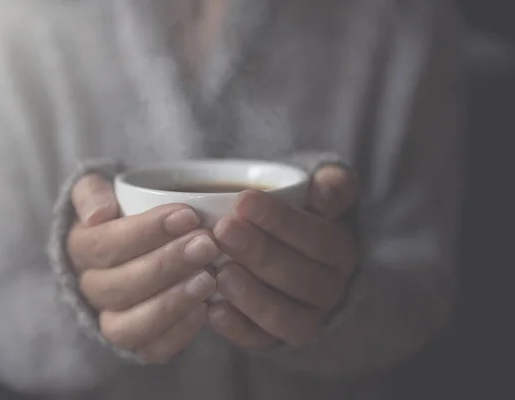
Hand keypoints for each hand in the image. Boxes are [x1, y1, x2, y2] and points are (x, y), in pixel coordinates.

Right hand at [67, 174, 219, 362]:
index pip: (103, 244)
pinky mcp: (139, 343)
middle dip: (166, 264)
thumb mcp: (103, 191)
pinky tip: (206, 307)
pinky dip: (179, 332)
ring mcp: (112, 320)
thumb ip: (92, 192)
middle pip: (119, 286)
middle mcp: (91, 289)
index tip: (188, 214)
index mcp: (80, 248)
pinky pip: (153, 349)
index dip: (146, 231)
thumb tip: (98, 214)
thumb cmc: (127, 215)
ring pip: (129, 326)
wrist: (140, 245)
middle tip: (206, 244)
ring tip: (208, 278)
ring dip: (171, 302)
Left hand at [208, 165, 358, 348]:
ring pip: (287, 318)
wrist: (282, 255)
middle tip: (223, 231)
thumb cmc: (295, 219)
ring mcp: (305, 319)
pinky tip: (213, 309)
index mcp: (340, 252)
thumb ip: (328, 186)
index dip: (282, 221)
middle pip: (302, 279)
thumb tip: (323, 189)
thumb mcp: (317, 194)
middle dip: (261, 254)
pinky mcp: (275, 340)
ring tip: (220, 273)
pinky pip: (261, 342)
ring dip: (253, 296)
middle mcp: (329, 290)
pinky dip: (237, 329)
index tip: (244, 201)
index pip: (319, 239)